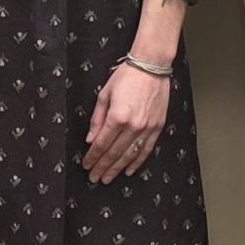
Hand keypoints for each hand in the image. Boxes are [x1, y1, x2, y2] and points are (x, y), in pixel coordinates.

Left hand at [83, 62, 170, 183]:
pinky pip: (146, 150)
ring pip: (130, 155)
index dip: (93, 157)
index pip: (101, 144)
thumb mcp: (105, 95)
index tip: (86, 165)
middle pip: (114, 153)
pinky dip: (137, 162)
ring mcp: (147, 128)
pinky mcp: (157, 127)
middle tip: (94, 178)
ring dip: (117, 169)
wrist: (151, 66)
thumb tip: (91, 139)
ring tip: (108, 178)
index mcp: (117, 117)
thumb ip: (97, 119)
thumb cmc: (126, 76)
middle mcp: (133, 126)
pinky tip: (129, 170)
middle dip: (102, 167)